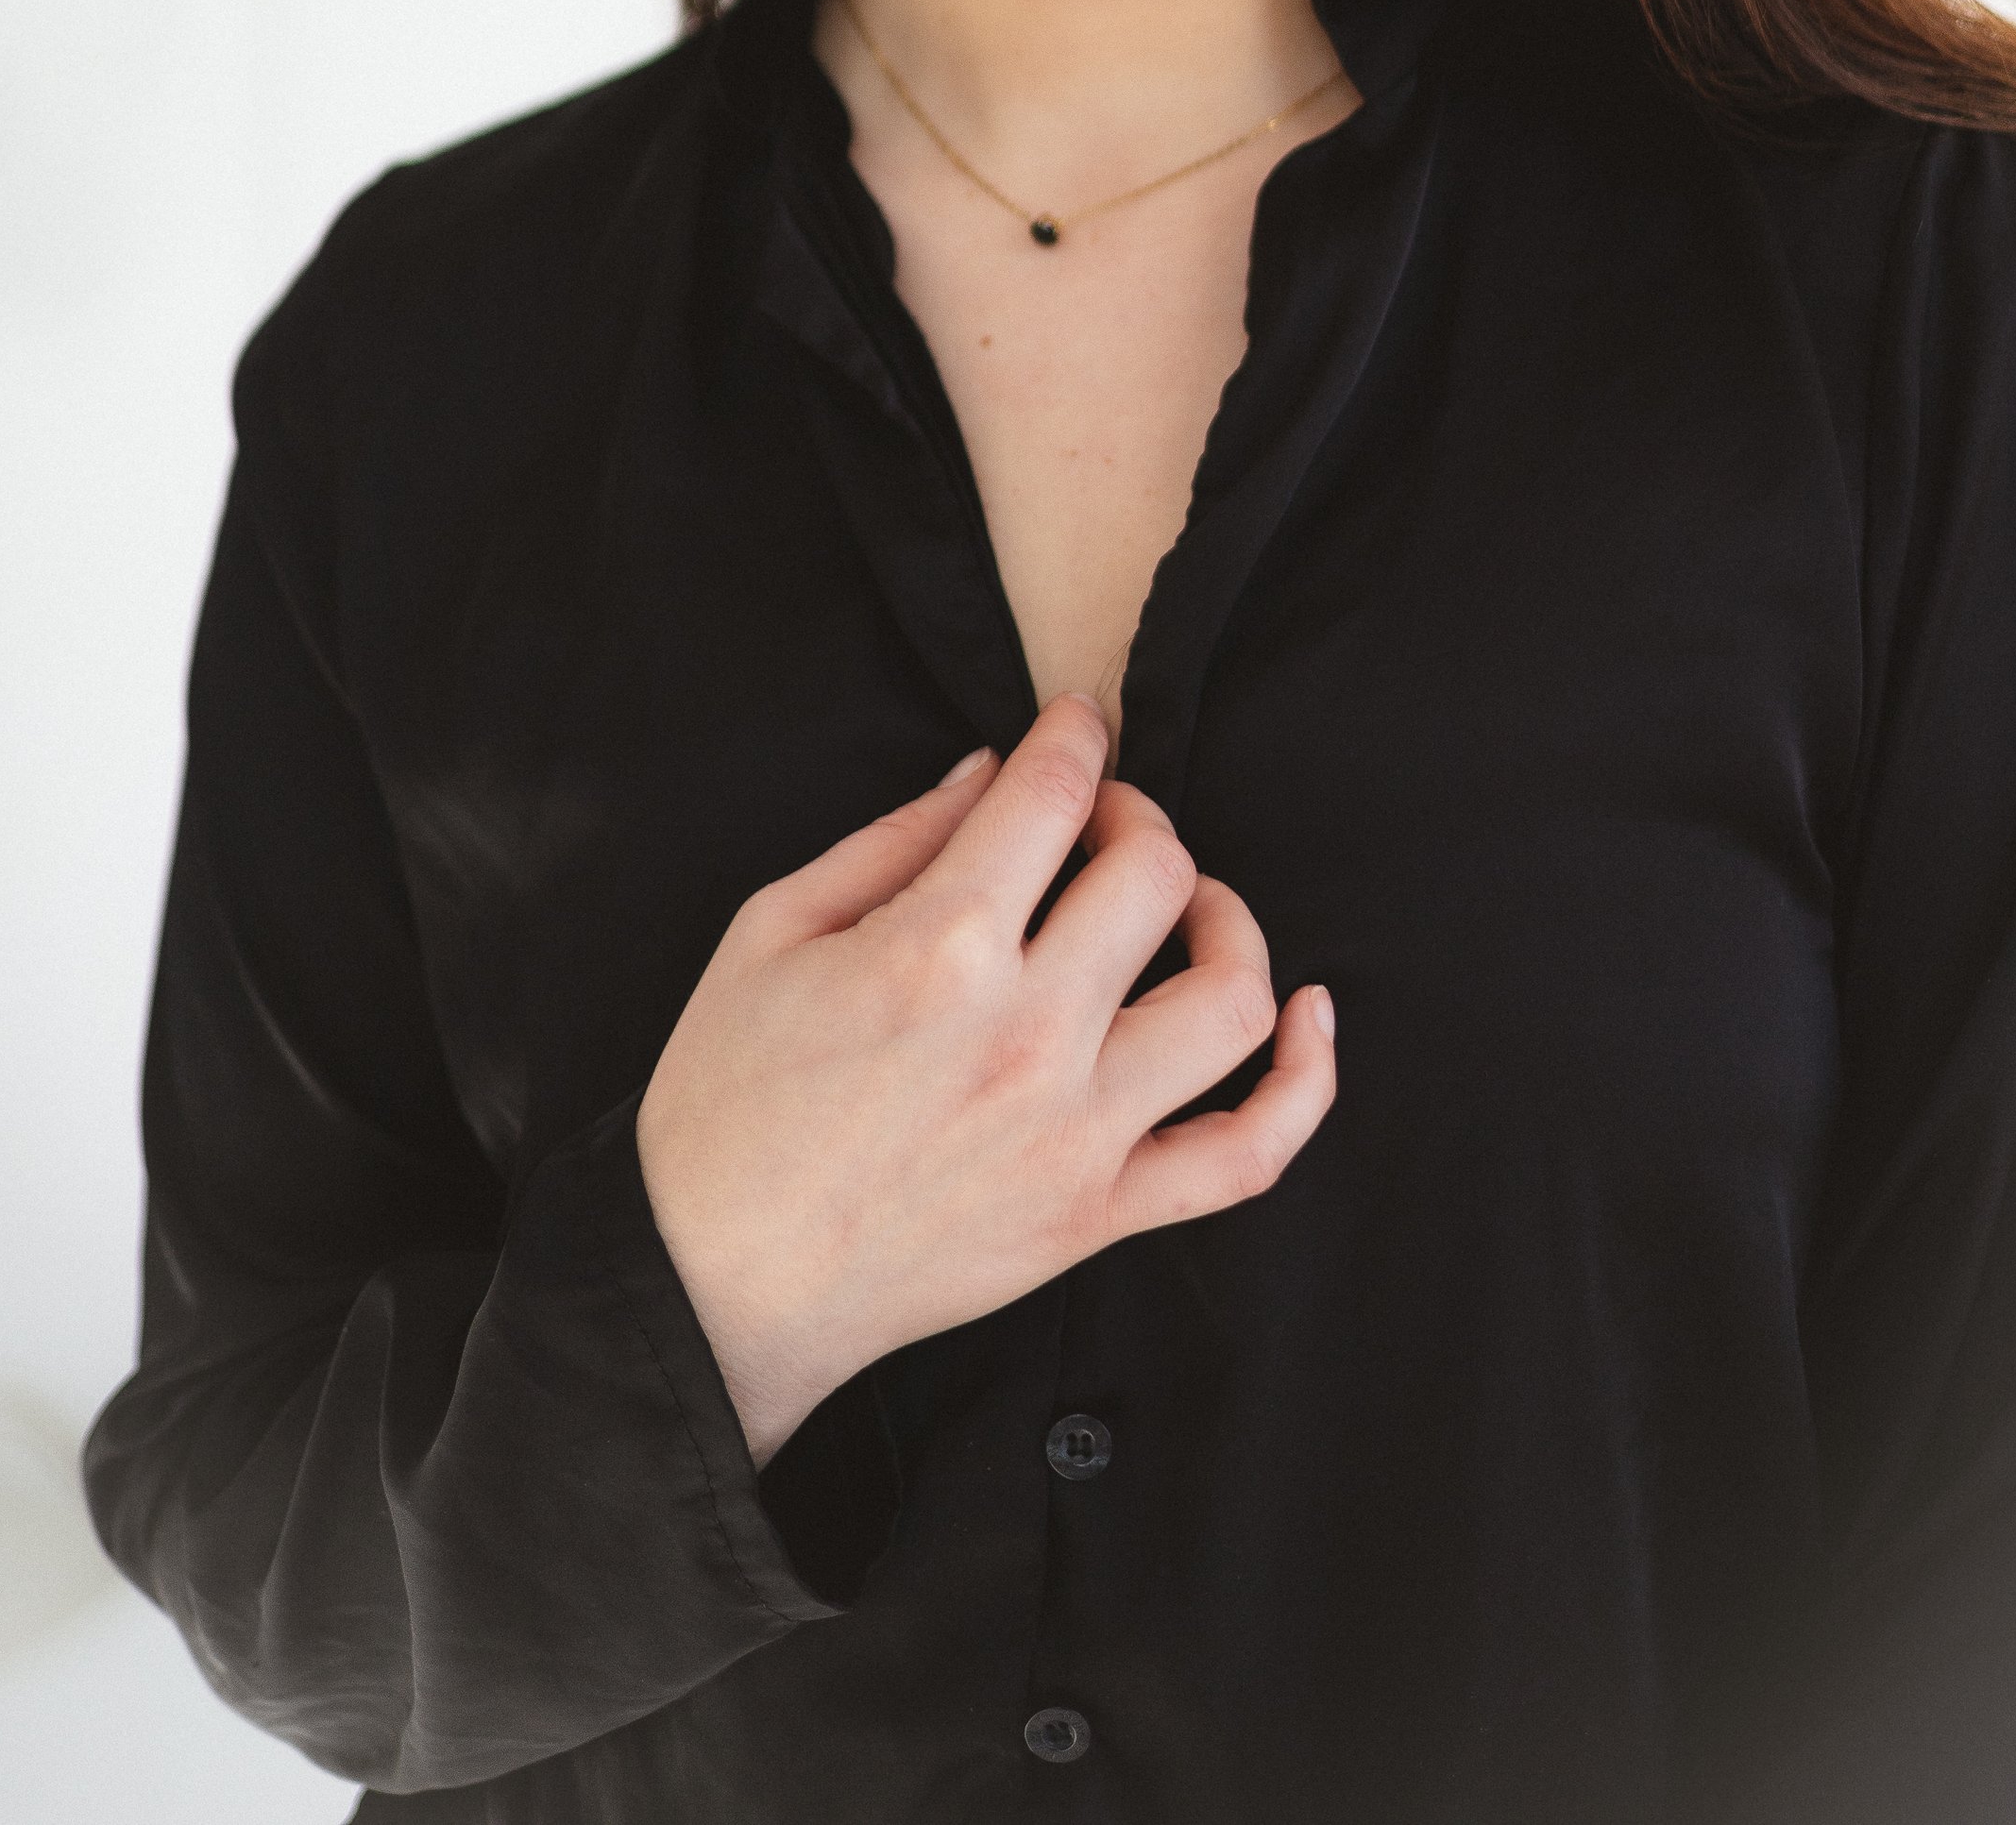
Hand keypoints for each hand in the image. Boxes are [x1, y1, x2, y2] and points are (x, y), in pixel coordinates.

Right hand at [635, 693, 1338, 1464]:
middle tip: (1096, 828)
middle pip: (1157, 873)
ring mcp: (1078, 1134)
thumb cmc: (721, 1105)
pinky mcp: (1100, 1216)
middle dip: (1134, 817)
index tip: (1075, 726)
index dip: (1075, 734)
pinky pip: (1248, 1154)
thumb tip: (992, 770)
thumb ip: (894, 838)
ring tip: (1183, 914)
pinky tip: (1304, 1018)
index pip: (1057, 792)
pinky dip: (1303, 1082)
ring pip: (1231, 997)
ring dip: (1226, 925)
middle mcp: (1029, 1034)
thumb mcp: (771, 931)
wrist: (711, 1289)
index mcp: (938, 949)